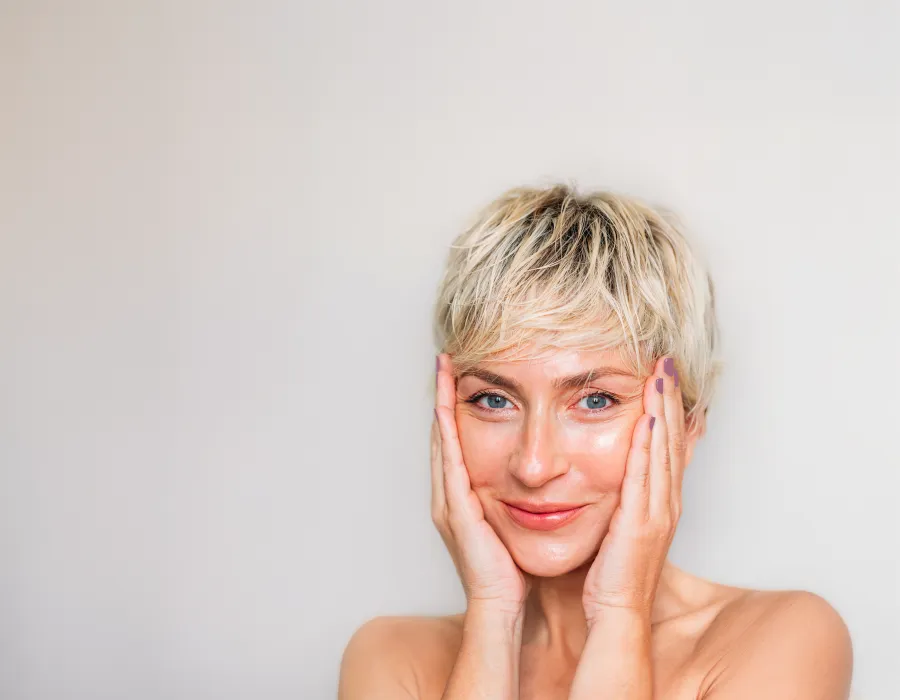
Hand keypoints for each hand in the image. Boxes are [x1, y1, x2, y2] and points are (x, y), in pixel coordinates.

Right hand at [431, 353, 530, 616]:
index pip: (459, 439)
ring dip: (440, 404)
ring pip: (442, 442)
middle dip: (443, 395)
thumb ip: (519, 493)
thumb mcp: (515, 520)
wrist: (501, 606)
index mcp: (465, 494)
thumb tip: (545, 471)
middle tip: (446, 359)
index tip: (462, 371)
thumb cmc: (513, 568)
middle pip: (444, 434)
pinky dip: (445, 435)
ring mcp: (449, 501)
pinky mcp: (456, 511)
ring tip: (443, 371)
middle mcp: (450, 493)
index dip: (456, 405)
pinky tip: (445, 409)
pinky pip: (449, 464)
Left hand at [581, 356, 685, 623]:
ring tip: (660, 375)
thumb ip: (622, 494)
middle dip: (670, 398)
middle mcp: (666, 501)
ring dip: (663, 410)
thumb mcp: (620, 523)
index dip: (667, 407)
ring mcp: (658, 511)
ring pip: (664, 450)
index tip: (662, 374)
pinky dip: (649, 445)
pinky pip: (646, 475)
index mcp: (660, 500)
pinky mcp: (642, 522)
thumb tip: (614, 469)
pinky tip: (647, 418)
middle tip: (666, 361)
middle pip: (672, 438)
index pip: (667, 443)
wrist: (616, 613)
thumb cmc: (611, 572)